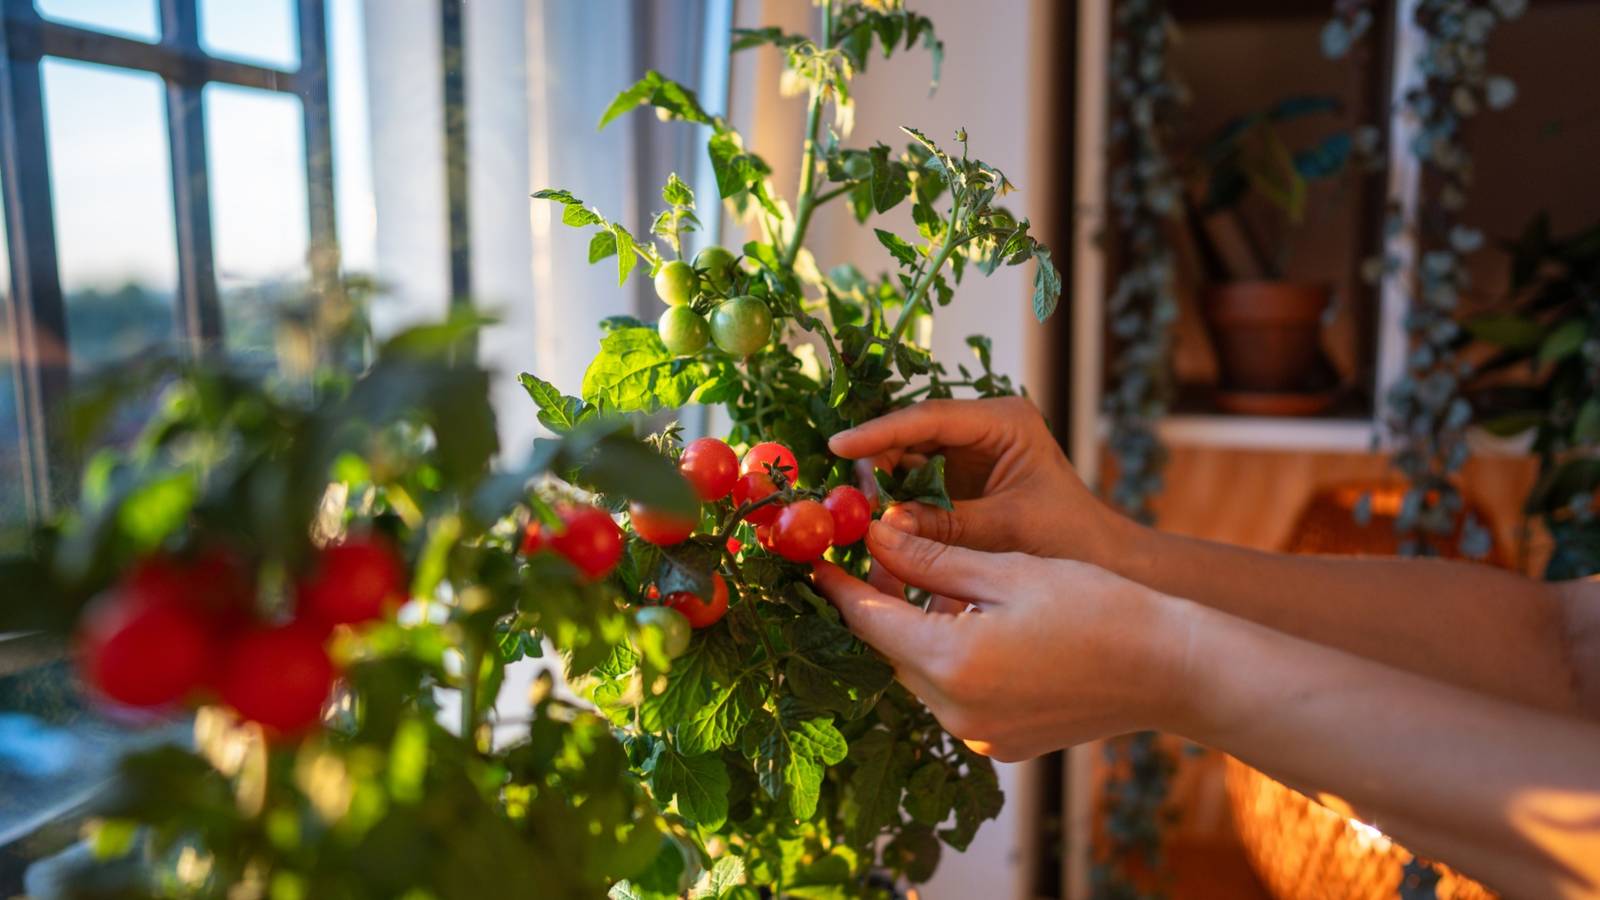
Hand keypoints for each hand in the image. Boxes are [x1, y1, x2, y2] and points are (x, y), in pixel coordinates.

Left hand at [811, 519, 1188, 761]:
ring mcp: (978, 735)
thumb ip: (932, 557)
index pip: (869, 621)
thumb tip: (874, 536)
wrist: (1171, 670)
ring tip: (938, 580)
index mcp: (951, 663)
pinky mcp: (1001, 744)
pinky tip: (975, 623)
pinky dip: (953, 658)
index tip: (815, 560)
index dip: (838, 586)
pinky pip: (955, 696)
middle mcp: (955, 712)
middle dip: (883, 602)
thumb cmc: (1099, 608)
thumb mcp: (1007, 569)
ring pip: (922, 673)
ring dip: (919, 630)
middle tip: (884, 553)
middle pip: (893, 649)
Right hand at [831, 397, 1124, 563]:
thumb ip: (945, 527)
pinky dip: (895, 503)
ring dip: (881, 486)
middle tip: (845, 500)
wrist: (1102, 561)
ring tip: (857, 517)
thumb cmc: (1069, 538)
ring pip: (905, 458)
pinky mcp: (958, 479)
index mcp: (1003, 421)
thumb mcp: (1006, 530)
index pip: (929, 417)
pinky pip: (913, 483)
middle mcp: (981, 427)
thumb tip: (881, 526)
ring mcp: (968, 451)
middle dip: (875, 463)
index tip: (839, 446)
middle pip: (910, 434)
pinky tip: (876, 525)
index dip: (880, 432)